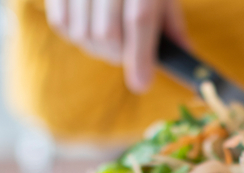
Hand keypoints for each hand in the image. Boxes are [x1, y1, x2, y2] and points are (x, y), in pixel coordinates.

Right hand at [46, 0, 189, 93]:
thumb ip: (170, 19)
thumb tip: (182, 53)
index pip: (139, 19)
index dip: (140, 56)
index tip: (142, 83)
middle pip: (107, 33)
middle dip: (120, 55)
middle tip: (129, 58)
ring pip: (83, 34)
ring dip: (98, 48)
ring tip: (109, 40)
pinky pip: (61, 24)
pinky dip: (76, 35)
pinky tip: (88, 27)